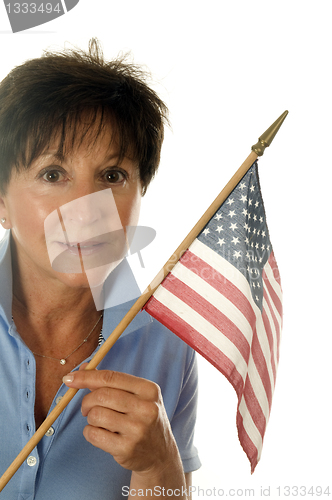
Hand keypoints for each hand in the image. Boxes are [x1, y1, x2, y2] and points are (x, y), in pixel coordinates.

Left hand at [63, 368, 179, 474]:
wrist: (160, 454)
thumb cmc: (142, 418)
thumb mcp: (136, 396)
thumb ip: (111, 382)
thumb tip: (84, 366)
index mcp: (149, 390)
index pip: (111, 377)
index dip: (86, 377)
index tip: (69, 378)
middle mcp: (146, 408)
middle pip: (101, 396)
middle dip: (87, 401)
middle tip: (87, 408)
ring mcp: (137, 429)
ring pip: (95, 415)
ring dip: (90, 418)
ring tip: (100, 422)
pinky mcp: (127, 449)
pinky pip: (93, 434)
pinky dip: (90, 432)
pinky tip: (100, 434)